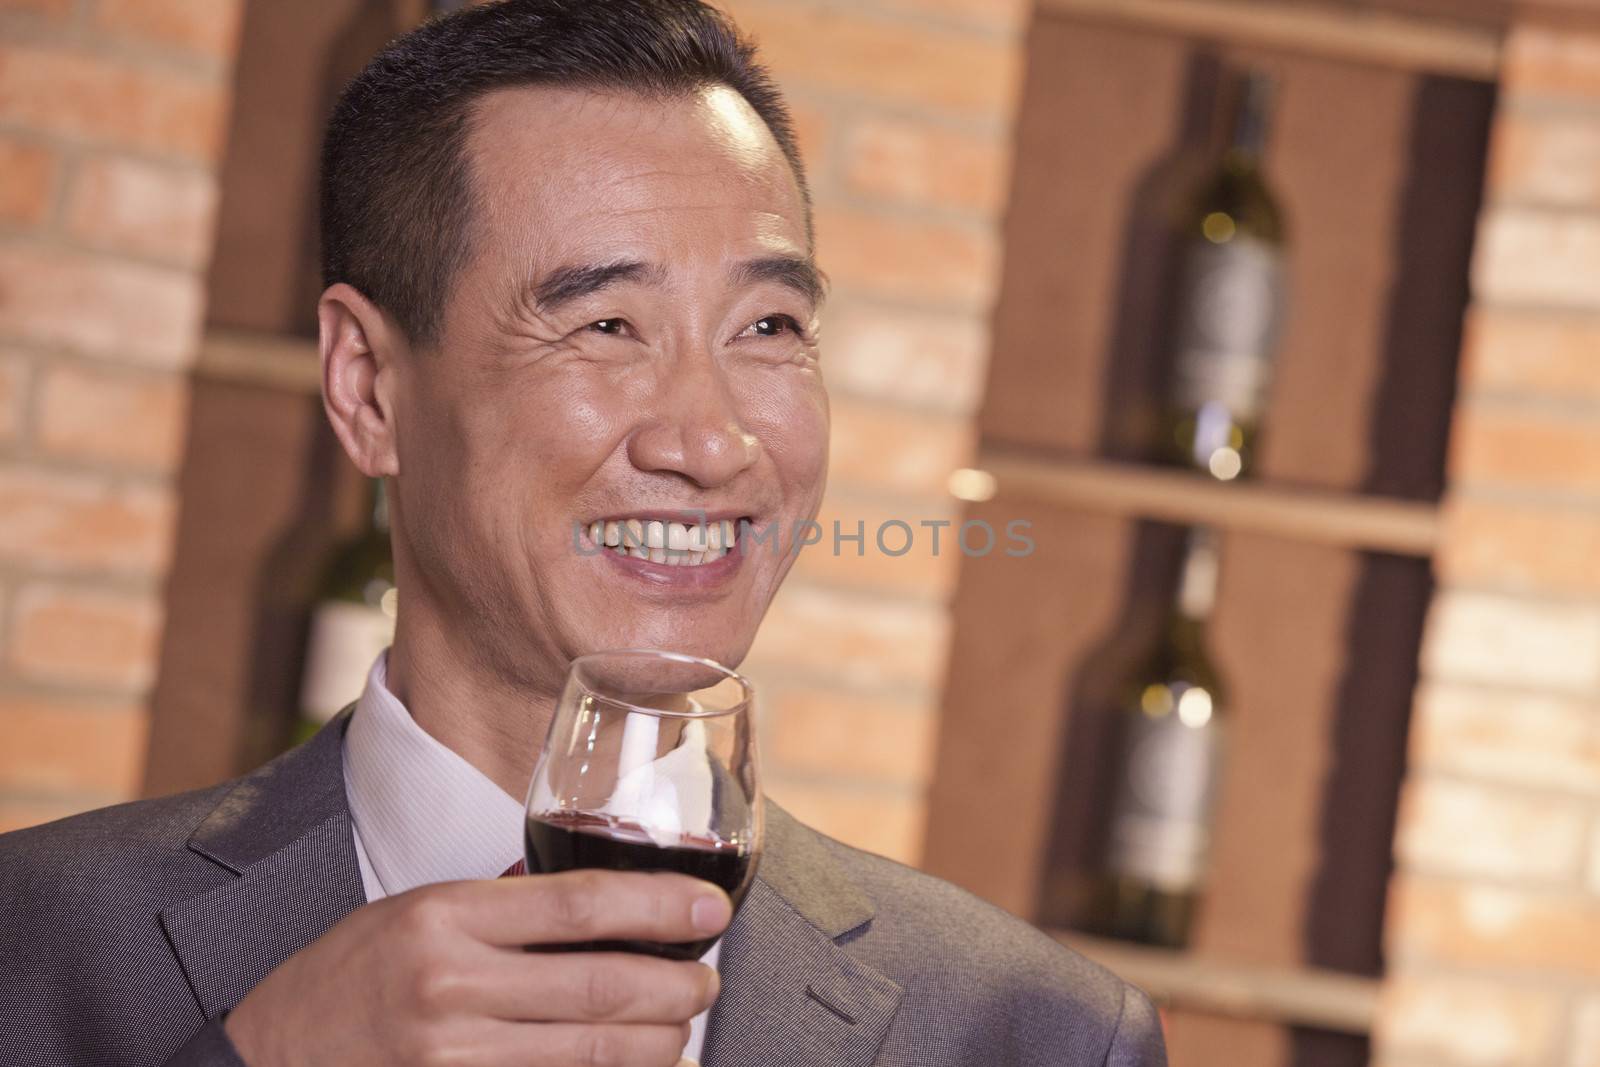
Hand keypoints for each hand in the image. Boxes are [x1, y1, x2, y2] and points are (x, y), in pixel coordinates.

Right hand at [223, 869, 730, 1066]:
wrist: (270, 1057)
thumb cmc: (348, 976)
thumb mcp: (415, 912)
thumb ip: (501, 906)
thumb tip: (603, 902)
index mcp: (444, 918)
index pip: (579, 904)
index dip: (659, 904)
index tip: (710, 905)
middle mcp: (450, 986)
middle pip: (599, 985)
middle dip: (676, 985)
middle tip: (706, 980)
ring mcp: (452, 1055)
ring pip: (591, 1051)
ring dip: (657, 1042)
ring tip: (683, 1026)